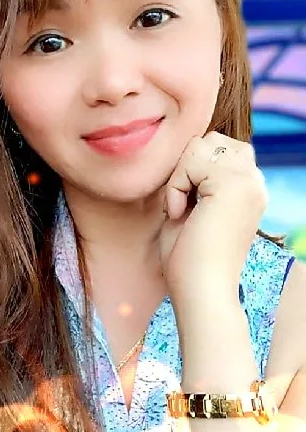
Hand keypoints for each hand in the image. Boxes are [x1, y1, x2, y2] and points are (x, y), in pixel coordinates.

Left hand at [159, 133, 267, 303]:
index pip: (217, 149)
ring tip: (181, 210)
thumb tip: (184, 148)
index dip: (191, 171)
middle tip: (181, 206)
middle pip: (211, 140)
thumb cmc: (189, 259)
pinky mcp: (233, 184)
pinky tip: (179, 214)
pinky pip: (190, 161)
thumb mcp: (192, 207)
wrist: (201, 291)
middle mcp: (255, 181)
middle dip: (186, 167)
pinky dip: (175, 186)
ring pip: (201, 145)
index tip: (185, 209)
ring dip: (180, 176)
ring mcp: (248, 181)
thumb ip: (194, 178)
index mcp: (249, 188)